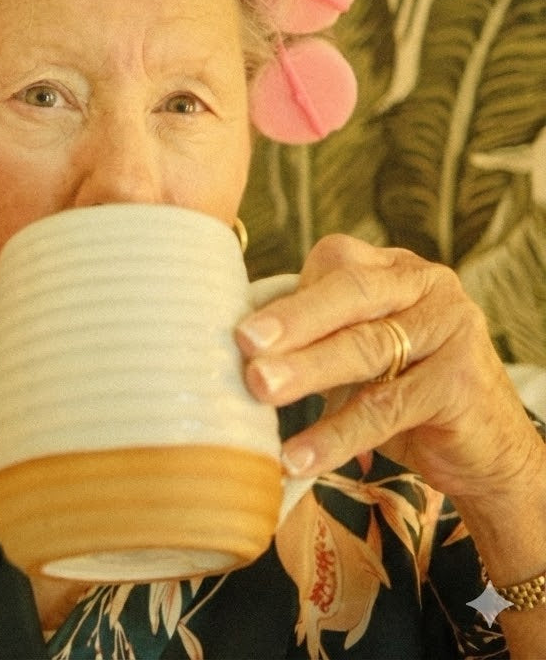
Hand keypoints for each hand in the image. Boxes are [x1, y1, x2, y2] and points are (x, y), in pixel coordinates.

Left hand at [235, 234, 543, 502]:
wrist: (487, 449)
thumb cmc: (403, 389)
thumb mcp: (358, 351)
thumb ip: (314, 335)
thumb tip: (235, 343)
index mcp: (394, 268)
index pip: (335, 266)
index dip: (288, 297)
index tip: (240, 327)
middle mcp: (428, 286)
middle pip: (351, 296)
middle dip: (293, 321)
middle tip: (245, 343)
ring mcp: (451, 330)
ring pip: (366, 349)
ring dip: (307, 371)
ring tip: (260, 389)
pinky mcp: (461, 383)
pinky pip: (386, 409)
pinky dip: (337, 435)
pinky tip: (299, 456)